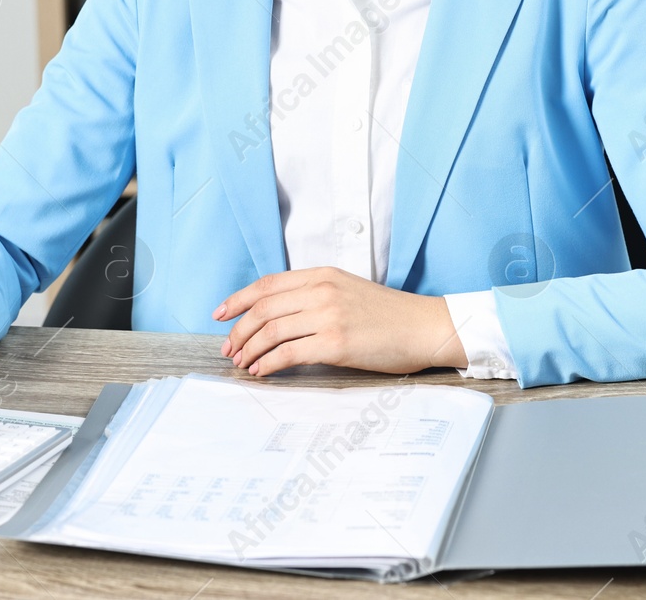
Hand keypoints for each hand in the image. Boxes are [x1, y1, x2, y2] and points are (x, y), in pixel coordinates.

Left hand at [213, 267, 467, 376]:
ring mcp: (328, 316)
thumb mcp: (348, 290)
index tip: (221, 315)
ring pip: (271, 331)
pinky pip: (288, 353)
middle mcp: (322, 291)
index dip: (238, 299)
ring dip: (250, 349)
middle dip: (239, 331)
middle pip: (263, 309)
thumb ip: (315, 295)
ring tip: (243, 363)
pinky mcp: (336, 343)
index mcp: (322, 275)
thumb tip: (277, 316)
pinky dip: (268, 363)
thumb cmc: (390, 315)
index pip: (268, 284)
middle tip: (229, 349)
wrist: (425, 327)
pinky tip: (262, 370)